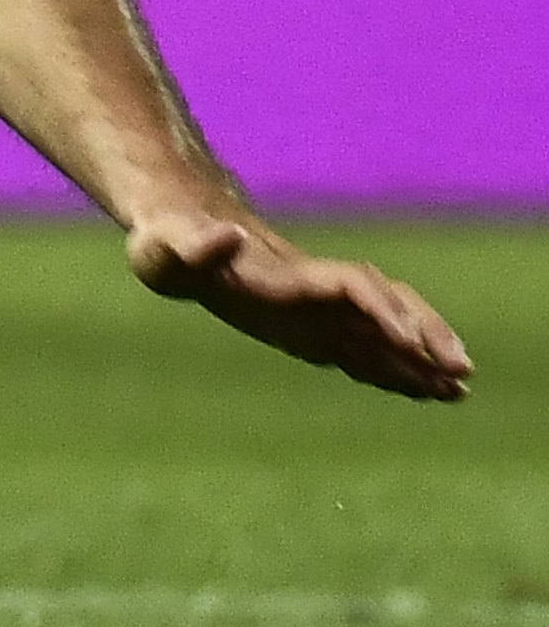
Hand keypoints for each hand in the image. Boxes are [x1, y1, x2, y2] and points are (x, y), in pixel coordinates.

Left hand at [128, 206, 472, 401]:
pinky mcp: (309, 328)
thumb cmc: (166, 241)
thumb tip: (226, 235)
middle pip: (388, 305)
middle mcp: (314, 290)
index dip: (384, 311)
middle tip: (461, 373)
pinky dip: (393, 370)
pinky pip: (362, 350)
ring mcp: (316, 309)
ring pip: (383, 331)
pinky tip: (423, 393)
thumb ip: (196, 245)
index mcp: (289, 274)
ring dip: (420, 359)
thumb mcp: (167, 245)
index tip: (410, 343)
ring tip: (458, 392)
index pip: (355, 287)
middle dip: (425, 335)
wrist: (175, 233)